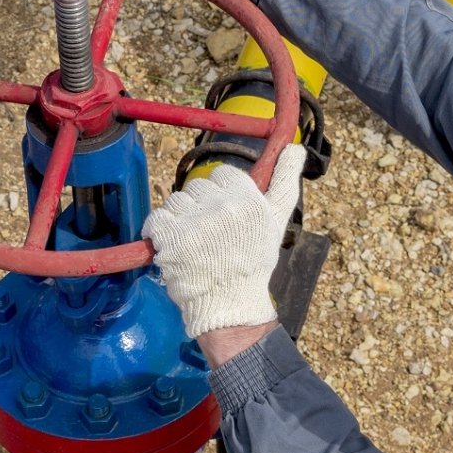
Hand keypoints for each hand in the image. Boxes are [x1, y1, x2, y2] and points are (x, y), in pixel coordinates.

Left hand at [143, 145, 305, 338]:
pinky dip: (159, 231)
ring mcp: (195, 223)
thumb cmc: (253, 261)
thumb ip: (285, 181)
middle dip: (200, 207)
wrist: (229, 304)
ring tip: (193, 242)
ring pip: (176, 200)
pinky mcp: (171, 239)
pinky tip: (173, 246)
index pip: (223, 175)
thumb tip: (295, 149)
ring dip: (180, 219)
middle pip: (198, 186)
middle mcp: (223, 207)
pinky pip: (157, 218)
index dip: (222, 195)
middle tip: (211, 234)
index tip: (225, 215)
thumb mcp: (278, 220)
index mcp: (248, 199)